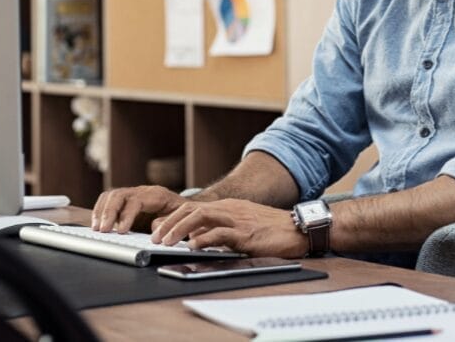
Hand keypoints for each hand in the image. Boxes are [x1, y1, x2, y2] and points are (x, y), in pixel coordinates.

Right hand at [90, 185, 185, 232]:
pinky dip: (101, 210)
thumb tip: (154, 229)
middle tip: (103, 230)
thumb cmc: (183, 214)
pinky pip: (109, 199)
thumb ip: (167, 223)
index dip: (126, 215)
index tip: (121, 230)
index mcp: (156, 195)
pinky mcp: (127, 200)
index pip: (136, 200)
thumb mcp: (180, 219)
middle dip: (109, 213)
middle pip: (119, 195)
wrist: (186, 207)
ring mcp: (134, 193)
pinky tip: (98, 223)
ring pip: (111, 195)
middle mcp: (142, 191)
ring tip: (97, 228)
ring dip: (101, 211)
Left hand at [151, 199, 308, 257]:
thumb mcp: (242, 226)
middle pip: (191, 210)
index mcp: (228, 207)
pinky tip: (193, 246)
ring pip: (200, 217)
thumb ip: (219, 230)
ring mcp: (237, 219)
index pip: (192, 208)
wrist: (298, 228)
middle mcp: (230, 209)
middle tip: (155, 238)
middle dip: (169, 223)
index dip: (172, 218)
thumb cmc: (272, 229)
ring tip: (166, 242)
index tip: (158, 231)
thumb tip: (195, 239)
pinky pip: (220, 233)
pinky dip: (204, 239)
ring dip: (179, 229)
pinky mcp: (246, 233)